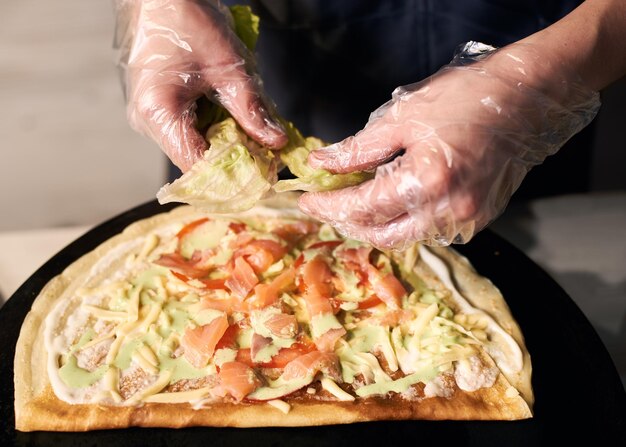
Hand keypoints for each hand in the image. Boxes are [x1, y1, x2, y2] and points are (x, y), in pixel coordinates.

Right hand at [120, 0, 286, 171]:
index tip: (260, 176)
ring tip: (250, 134)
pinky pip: (183, 129)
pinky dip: (209, 128)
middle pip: (193, 159)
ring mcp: (146, 115)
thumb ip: (252, 110)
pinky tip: (229, 119)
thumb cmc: (189, 22)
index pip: (196, 167)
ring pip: (190, 145)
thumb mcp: (229, 70)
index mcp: (160, 115)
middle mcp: (147, 122)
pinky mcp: (152, 106)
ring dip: (221, 143)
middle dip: (231, 159)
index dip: (229, 177)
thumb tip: (276, 142)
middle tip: (264, 154)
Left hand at [298, 42, 599, 247]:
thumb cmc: (466, 99)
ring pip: (405, 238)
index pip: (364, 207)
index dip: (330, 205)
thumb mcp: (403, 117)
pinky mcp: (478, 219)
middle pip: (382, 235)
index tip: (307, 199)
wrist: (526, 99)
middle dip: (348, 222)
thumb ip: (359, 148)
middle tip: (327, 204)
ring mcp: (467, 219)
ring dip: (375, 225)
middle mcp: (448, 210)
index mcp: (427, 181)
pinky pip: (429, 231)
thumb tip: (323, 163)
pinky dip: (403, 221)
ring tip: (354, 201)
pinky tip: (390, 202)